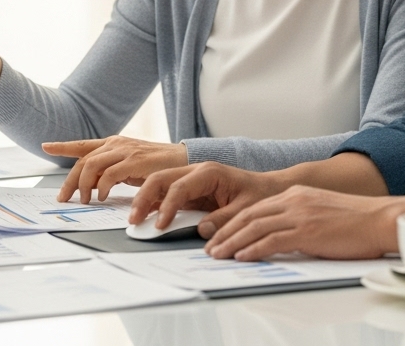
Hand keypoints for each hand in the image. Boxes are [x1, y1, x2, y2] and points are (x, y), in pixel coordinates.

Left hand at [43, 136, 188, 202]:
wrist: (186, 160)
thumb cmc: (159, 166)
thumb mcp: (131, 167)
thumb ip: (112, 172)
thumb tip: (93, 187)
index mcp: (114, 143)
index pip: (83, 144)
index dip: (63, 145)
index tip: (46, 146)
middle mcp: (117, 144)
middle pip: (83, 161)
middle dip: (70, 181)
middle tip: (64, 198)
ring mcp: (125, 151)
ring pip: (91, 166)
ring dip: (83, 186)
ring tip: (84, 200)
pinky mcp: (135, 161)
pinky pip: (109, 174)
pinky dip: (102, 187)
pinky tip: (102, 197)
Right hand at [129, 161, 289, 237]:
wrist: (270, 188)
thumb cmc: (260, 194)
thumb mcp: (246, 209)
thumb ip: (224, 220)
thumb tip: (202, 232)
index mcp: (209, 172)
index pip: (179, 186)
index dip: (167, 207)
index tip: (159, 226)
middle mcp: (196, 172)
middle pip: (160, 178)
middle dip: (144, 198)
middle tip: (134, 220)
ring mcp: (191, 181)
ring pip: (158, 185)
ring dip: (144, 201)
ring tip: (134, 221)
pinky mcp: (190, 192)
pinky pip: (165, 195)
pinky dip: (153, 206)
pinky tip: (144, 218)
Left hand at [201, 185, 397, 260]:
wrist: (380, 219)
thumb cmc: (357, 221)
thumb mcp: (322, 212)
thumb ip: (300, 219)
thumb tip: (283, 237)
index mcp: (297, 194)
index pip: (256, 208)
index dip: (233, 223)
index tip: (220, 235)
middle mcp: (294, 200)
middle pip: (249, 216)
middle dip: (226, 232)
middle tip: (210, 247)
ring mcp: (300, 215)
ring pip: (255, 227)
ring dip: (232, 242)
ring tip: (217, 254)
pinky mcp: (307, 231)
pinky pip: (272, 240)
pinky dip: (253, 248)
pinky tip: (241, 256)